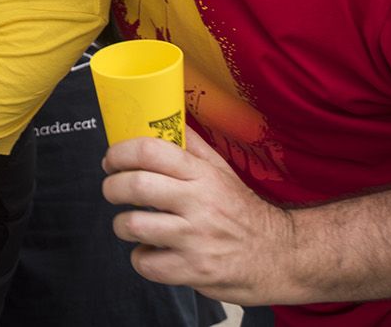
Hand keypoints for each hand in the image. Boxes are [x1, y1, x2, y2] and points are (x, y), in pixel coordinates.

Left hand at [102, 130, 300, 305]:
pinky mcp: (193, 270)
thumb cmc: (245, 213)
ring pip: (134, 225)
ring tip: (130, 223)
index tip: (111, 160)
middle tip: (112, 190)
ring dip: (122, 224)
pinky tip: (151, 251)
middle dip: (112, 187)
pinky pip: (146, 263)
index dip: (120, 152)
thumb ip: (195, 147)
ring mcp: (195, 239)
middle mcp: (198, 203)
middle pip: (136, 186)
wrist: (279, 256)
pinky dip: (141, 258)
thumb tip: (169, 119)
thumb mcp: (224, 172)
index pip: (151, 151)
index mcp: (202, 175)